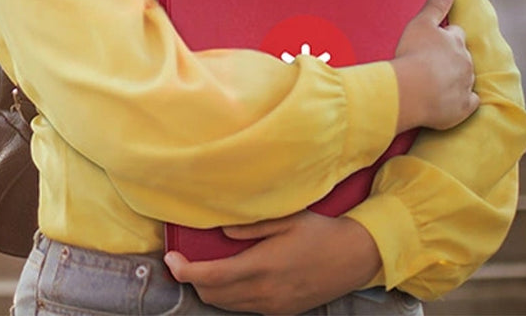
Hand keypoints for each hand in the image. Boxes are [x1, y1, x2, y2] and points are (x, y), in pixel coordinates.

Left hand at [163, 211, 380, 314]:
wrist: (354, 258)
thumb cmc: (320, 231)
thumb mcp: (287, 219)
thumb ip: (252, 227)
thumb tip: (221, 232)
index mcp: (263, 266)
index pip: (212, 278)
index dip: (185, 272)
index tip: (170, 260)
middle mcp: (265, 293)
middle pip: (214, 297)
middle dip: (194, 281)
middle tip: (185, 261)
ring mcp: (274, 307)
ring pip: (228, 307)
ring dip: (211, 290)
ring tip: (205, 268)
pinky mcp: (283, 312)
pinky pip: (246, 309)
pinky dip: (231, 297)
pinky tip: (234, 277)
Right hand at [391, 0, 478, 131]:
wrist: (411, 90)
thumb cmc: (413, 54)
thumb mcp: (421, 23)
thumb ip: (437, 4)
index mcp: (456, 41)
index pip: (456, 34)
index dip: (445, 37)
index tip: (434, 42)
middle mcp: (465, 62)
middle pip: (462, 57)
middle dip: (452, 58)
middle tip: (431, 63)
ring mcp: (466, 86)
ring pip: (466, 79)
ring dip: (455, 79)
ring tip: (435, 82)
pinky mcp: (463, 108)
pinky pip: (469, 103)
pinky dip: (462, 101)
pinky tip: (449, 101)